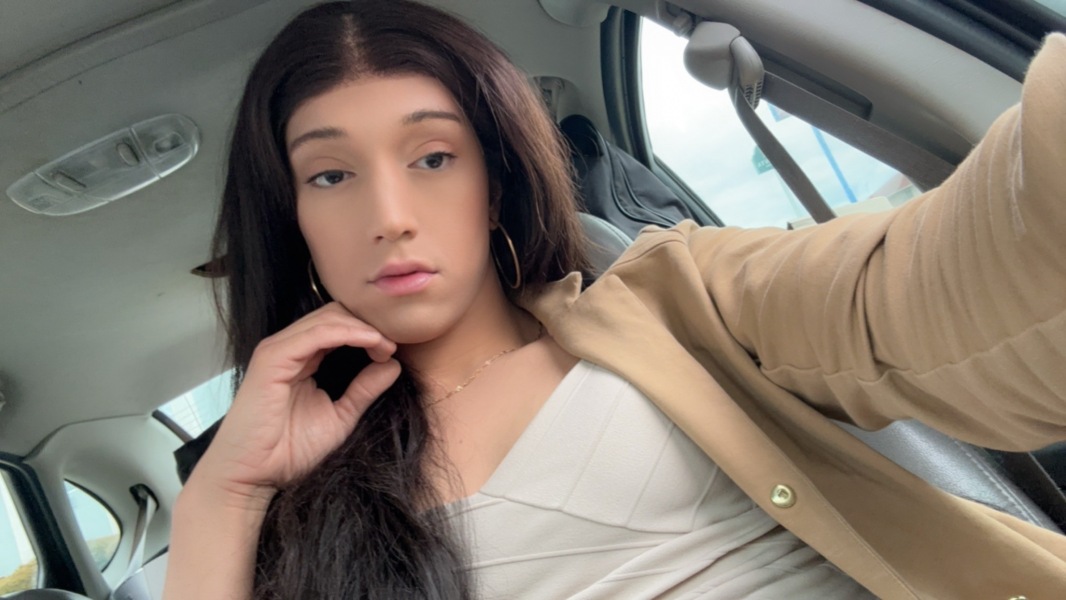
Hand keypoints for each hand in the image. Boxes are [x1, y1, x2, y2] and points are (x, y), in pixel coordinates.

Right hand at [188, 302, 399, 508]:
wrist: (252, 477)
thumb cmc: (288, 452)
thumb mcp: (340, 416)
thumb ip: (363, 390)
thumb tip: (393, 365)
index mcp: (303, 358)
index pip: (339, 326)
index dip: (369, 332)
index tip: (392, 350)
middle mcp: (289, 348)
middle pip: (335, 314)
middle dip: (368, 325)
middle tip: (392, 346)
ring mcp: (278, 350)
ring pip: (327, 319)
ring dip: (362, 328)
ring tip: (386, 346)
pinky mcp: (272, 358)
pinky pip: (316, 334)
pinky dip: (347, 333)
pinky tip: (371, 342)